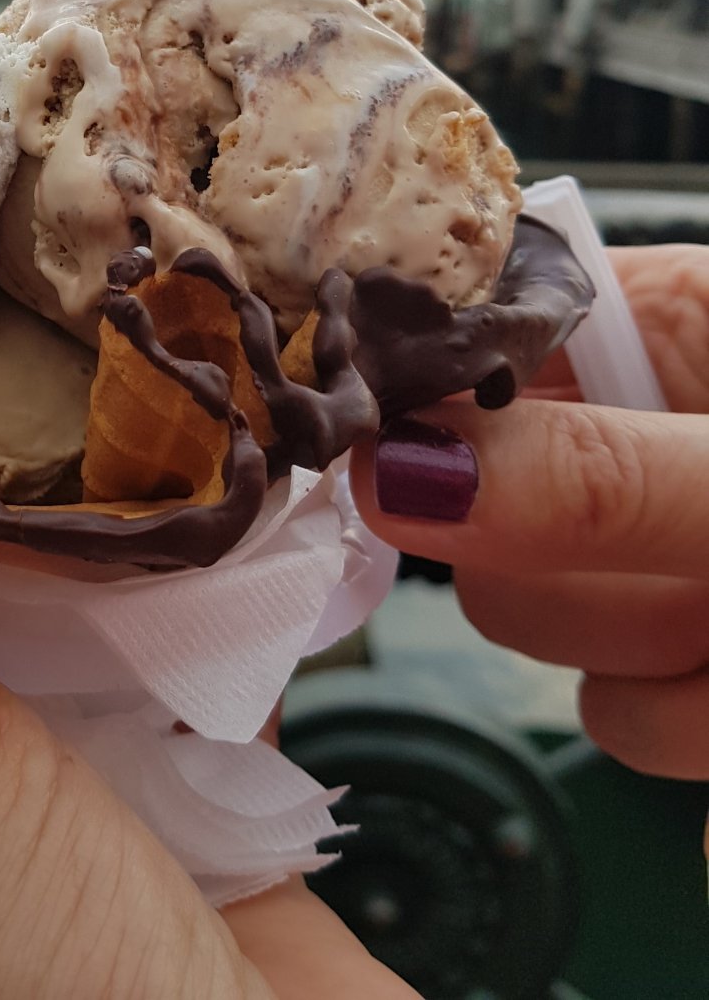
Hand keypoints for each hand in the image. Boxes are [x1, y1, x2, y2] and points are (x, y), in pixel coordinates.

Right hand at [351, 244, 708, 796]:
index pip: (461, 319)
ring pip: (525, 608)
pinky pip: (604, 703)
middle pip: (466, 489)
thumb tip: (382, 471)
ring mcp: (641, 538)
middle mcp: (628, 421)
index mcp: (655, 321)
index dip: (401, 379)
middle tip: (694, 576)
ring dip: (647, 660)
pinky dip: (678, 719)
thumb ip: (592, 477)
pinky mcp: (667, 644)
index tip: (362, 447)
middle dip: (574, 566)